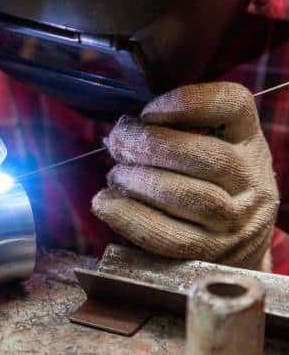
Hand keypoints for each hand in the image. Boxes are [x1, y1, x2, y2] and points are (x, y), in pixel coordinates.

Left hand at [92, 82, 278, 269]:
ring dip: (136, 181)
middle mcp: (249, 178)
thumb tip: (124, 130)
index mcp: (248, 140)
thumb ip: (176, 132)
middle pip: (201, 155)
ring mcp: (235, 219)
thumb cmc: (211, 186)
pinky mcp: (210, 251)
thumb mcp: (213, 148)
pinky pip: (165, 235)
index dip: (184, 102)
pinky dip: (128, 216)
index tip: (147, 112)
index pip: (232, 105)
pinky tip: (106, 204)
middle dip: (145, 145)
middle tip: (117, 144)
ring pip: (182, 194)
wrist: (240, 245)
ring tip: (116, 176)